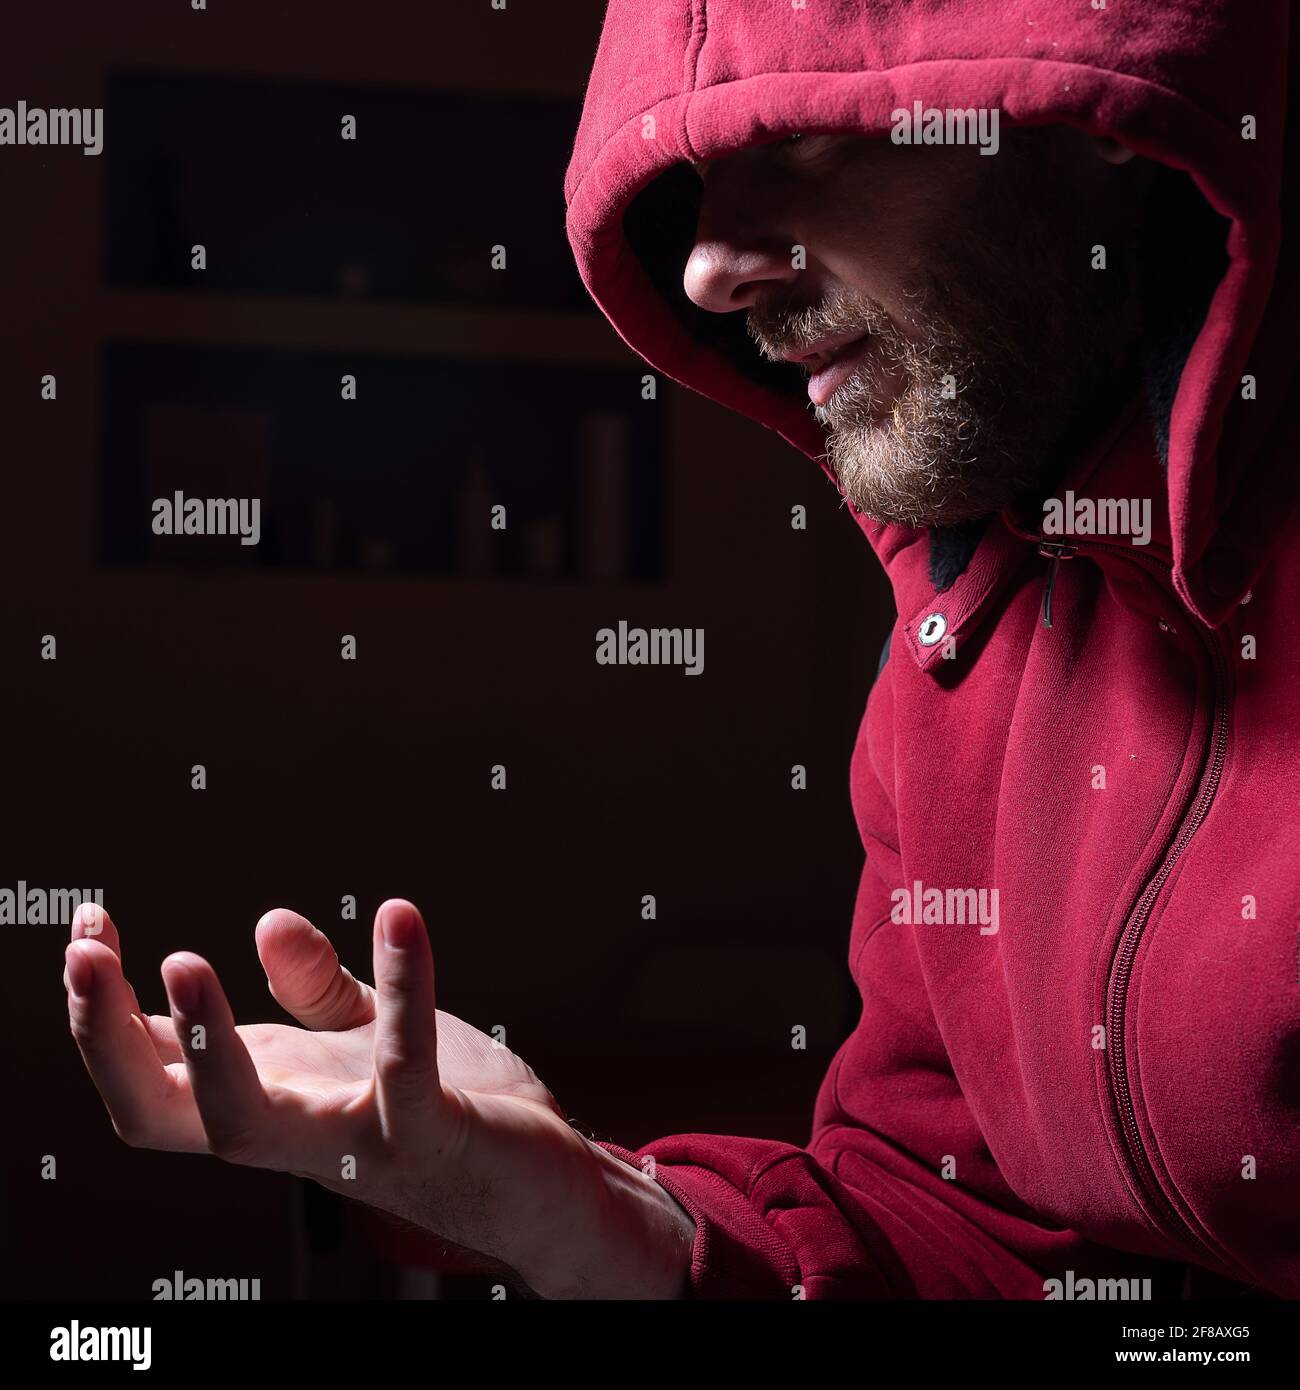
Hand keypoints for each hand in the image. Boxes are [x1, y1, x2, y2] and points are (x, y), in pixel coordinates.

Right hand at [63, 899, 693, 1297]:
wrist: (539, 1181)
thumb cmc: (448, 1111)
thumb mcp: (367, 1038)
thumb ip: (317, 989)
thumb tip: (266, 922)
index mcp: (270, 1097)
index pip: (151, 1067)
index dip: (106, 1007)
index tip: (90, 926)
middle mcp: (294, 1131)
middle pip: (159, 1113)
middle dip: (106, 1039)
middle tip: (83, 953)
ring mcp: (355, 1144)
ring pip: (248, 1123)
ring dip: (209, 1047)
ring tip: (183, 960)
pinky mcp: (429, 1134)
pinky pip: (405, 1067)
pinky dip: (402, 992)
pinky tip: (400, 918)